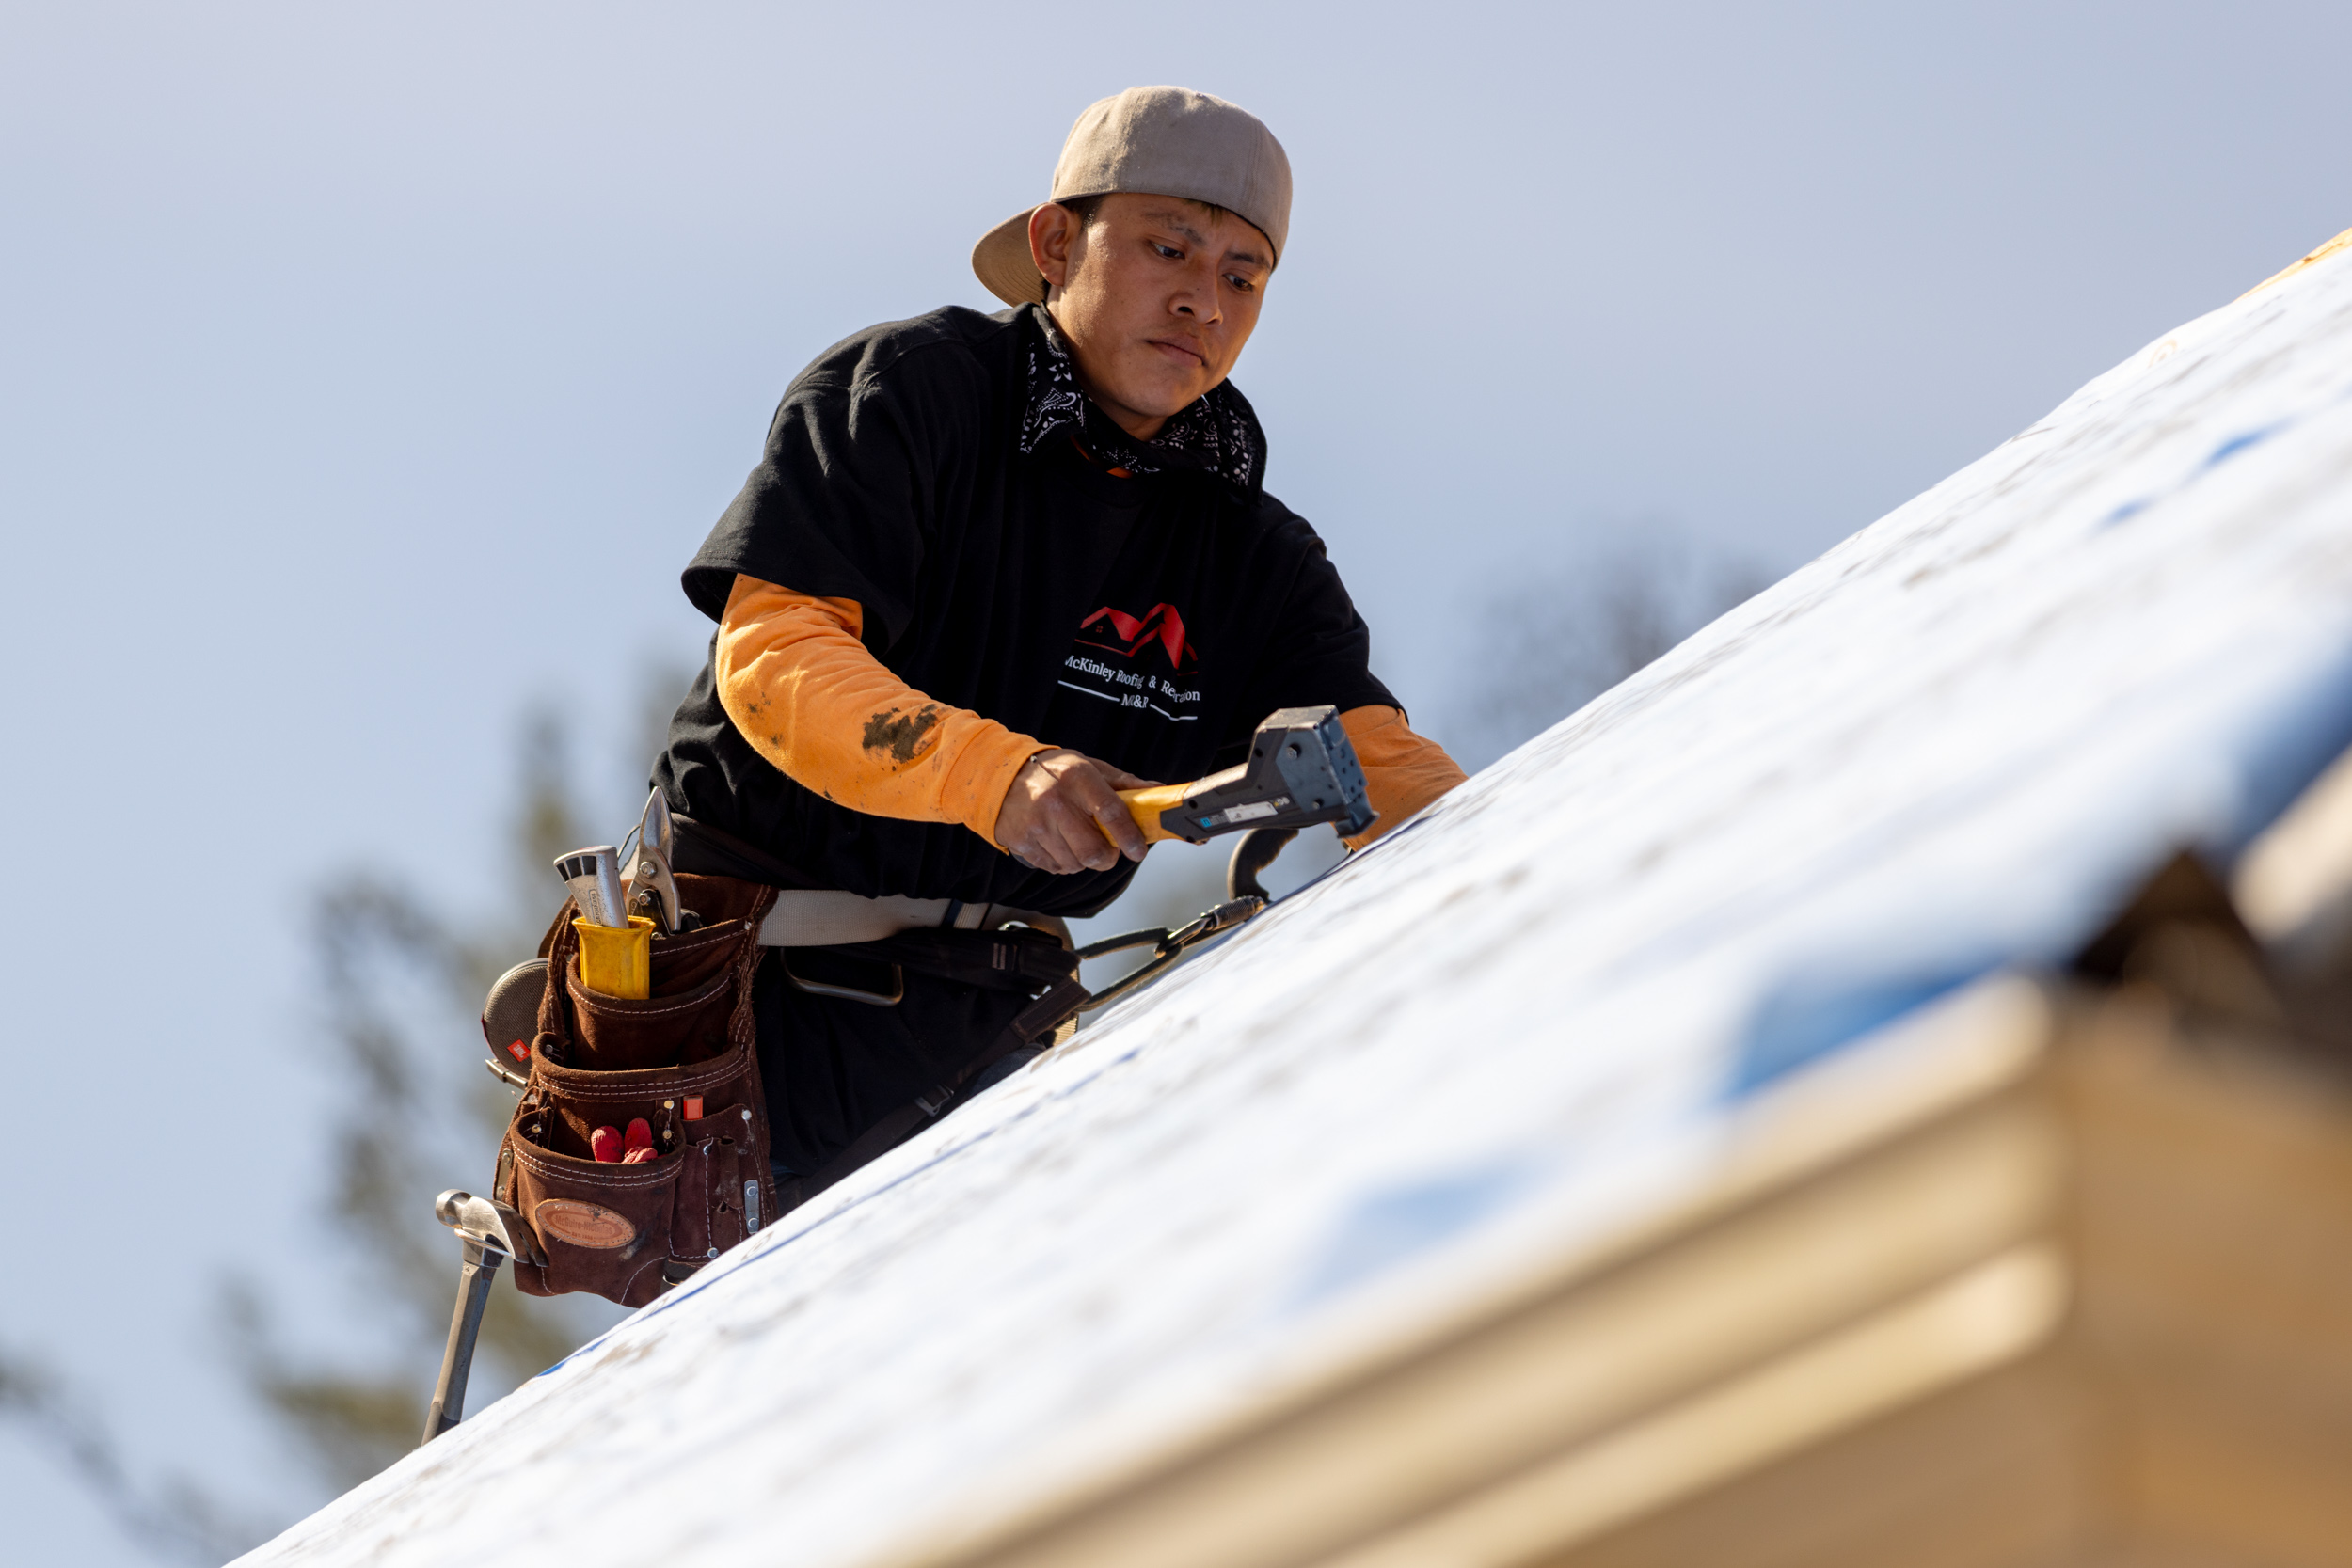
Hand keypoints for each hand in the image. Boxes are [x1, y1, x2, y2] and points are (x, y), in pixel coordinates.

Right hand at [993, 749, 1158, 873]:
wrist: (1000, 775)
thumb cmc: (1051, 771)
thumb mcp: (1088, 767)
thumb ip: (1124, 783)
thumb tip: (1156, 792)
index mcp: (1078, 778)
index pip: (1111, 812)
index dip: (1129, 836)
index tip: (1138, 849)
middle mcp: (1055, 802)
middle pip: (1093, 850)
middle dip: (1108, 857)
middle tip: (1109, 849)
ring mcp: (1036, 824)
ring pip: (1075, 863)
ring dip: (1084, 860)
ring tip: (1079, 841)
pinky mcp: (1022, 842)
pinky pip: (1054, 867)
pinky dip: (1064, 862)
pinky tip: (1060, 843)